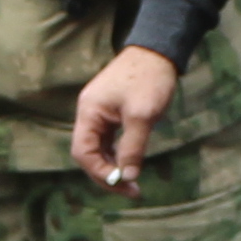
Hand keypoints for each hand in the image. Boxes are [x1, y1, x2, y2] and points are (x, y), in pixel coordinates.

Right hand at [72, 47, 177, 189]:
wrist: (157, 50)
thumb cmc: (149, 79)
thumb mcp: (142, 115)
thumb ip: (133, 148)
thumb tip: (127, 177)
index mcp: (89, 112)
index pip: (83, 152)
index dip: (100, 172)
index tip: (123, 184)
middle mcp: (89, 113)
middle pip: (88, 154)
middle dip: (107, 174)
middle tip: (132, 191)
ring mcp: (99, 112)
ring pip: (98, 148)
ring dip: (113, 166)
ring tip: (133, 183)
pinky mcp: (111, 112)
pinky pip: (108, 140)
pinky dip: (118, 154)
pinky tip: (131, 163)